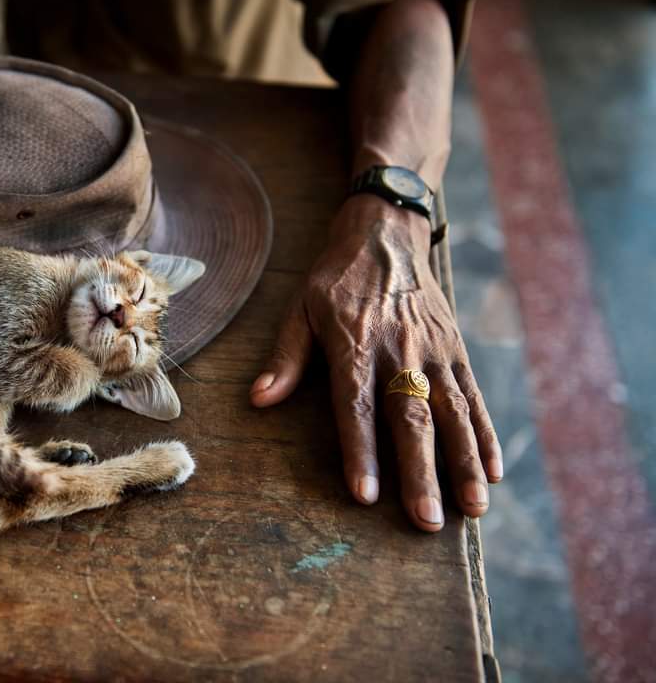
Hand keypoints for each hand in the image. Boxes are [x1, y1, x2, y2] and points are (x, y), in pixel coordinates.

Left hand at [250, 194, 502, 531]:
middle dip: (421, 472)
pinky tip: (493, 471)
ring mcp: (434, 351)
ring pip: (453, 413)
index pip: (356, 405)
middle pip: (411, 418)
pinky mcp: (456, 350)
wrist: (386, 231)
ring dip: (464, 463)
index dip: (360, 451)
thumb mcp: (300, 308)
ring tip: (472, 509)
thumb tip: (259, 400)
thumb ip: (286, 358)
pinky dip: (486, 435)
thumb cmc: (335, 278)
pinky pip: (474, 397)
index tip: (365, 494)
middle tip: (426, 521)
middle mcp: (399, 350)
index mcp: (355, 342)